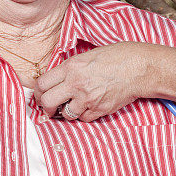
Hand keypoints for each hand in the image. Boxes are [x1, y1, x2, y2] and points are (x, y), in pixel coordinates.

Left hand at [34, 42, 149, 121]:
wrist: (137, 67)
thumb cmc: (115, 57)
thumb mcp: (87, 55)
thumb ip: (70, 68)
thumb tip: (55, 79)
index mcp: (71, 67)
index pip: (42, 83)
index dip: (38, 91)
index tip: (40, 93)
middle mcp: (76, 83)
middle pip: (47, 102)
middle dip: (45, 106)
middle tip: (48, 106)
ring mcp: (87, 99)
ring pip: (65, 114)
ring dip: (66, 111)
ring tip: (72, 104)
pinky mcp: (99, 110)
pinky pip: (82, 119)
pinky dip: (83, 115)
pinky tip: (88, 105)